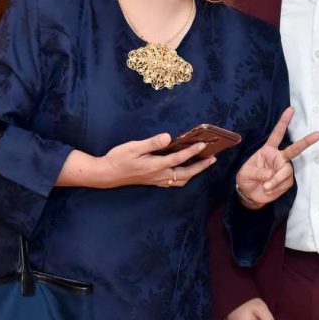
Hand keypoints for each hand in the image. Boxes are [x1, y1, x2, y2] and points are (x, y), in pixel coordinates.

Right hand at [58, 133, 215, 188]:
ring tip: (203, 164)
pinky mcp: (153, 181)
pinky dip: (183, 177)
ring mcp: (156, 180)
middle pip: (185, 173)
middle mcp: (158, 175)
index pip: (178, 158)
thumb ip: (152, 143)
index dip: (192, 151)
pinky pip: (173, 182)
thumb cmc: (118, 158)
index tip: (203, 144)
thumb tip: (168, 137)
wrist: (106, 174)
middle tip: (213, 158)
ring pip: (181, 180)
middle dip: (200, 166)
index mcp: (155, 166)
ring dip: (194, 173)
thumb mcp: (133, 147)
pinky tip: (185, 171)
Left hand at [235, 107, 318, 208]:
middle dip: (307, 141)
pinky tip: (268, 189)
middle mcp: (278, 157)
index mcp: (268, 150)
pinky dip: (276, 187)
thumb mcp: (246, 173)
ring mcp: (284, 169)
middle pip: (295, 149)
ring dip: (276, 180)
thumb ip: (258, 172)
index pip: (277, 134)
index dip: (284, 122)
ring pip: (286, 171)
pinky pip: (285, 183)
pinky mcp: (286, 181)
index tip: (291, 109)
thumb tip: (270, 174)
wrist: (250, 194)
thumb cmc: (247, 178)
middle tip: (318, 134)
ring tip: (266, 186)